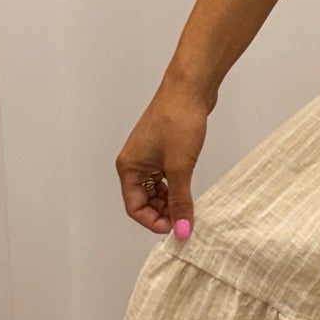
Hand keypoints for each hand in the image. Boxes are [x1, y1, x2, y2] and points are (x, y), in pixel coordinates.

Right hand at [116, 73, 211, 236]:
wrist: (190, 89)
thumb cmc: (178, 121)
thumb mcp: (180, 167)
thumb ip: (180, 201)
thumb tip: (181, 229)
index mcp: (129, 167)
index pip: (134, 208)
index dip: (153, 222)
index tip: (176, 229)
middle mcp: (134, 162)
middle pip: (143, 200)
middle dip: (162, 213)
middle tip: (185, 220)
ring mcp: (148, 155)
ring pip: (155, 189)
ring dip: (169, 200)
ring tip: (189, 206)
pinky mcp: (162, 148)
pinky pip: (164, 176)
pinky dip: (174, 186)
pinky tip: (188, 189)